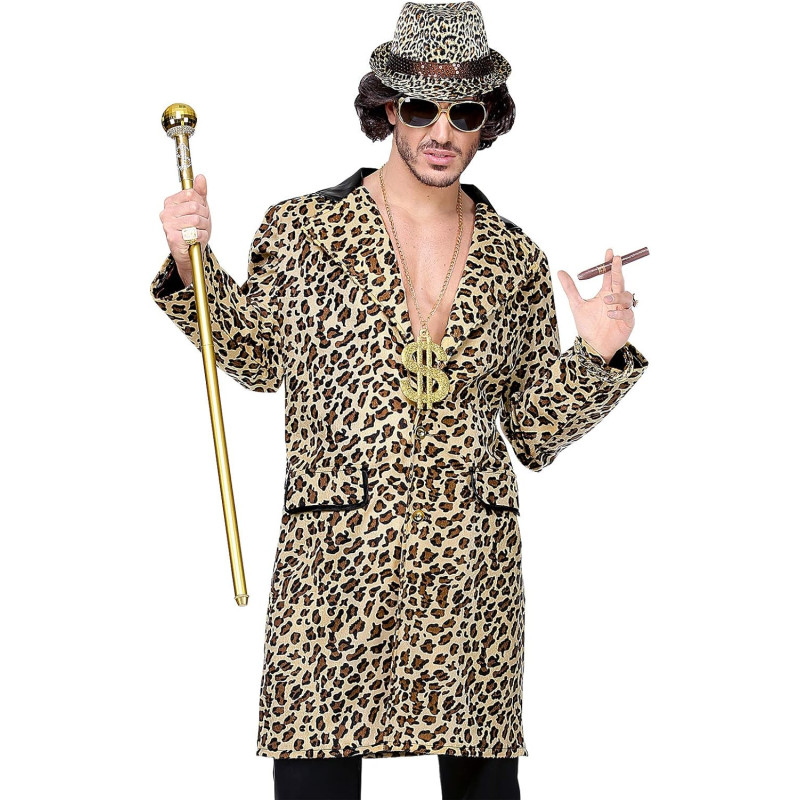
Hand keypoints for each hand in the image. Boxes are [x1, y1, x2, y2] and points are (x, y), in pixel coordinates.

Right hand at [159, 173, 211, 283]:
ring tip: (199, 231)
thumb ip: (200, 192)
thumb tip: (200, 177)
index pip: (191, 194)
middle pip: (195, 206)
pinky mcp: (173, 238)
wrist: (191, 251)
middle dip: (204, 216)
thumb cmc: (194, 229)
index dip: (201, 203)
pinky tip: (196, 239)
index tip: (199, 210)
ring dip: (204, 227)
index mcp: (170, 202)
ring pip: (196, 220)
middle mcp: (166, 213)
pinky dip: (202, 237)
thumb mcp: (200, 208)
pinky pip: (196, 233)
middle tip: (201, 223)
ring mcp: (168, 225)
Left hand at [556, 248, 635, 362]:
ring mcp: (623, 309)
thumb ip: (570, 289)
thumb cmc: (588, 326)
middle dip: (618, 270)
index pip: (609, 275)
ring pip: (626, 296)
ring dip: (617, 295)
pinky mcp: (627, 321)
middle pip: (620, 281)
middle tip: (615, 260)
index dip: (609, 264)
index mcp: (605, 293)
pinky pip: (627, 313)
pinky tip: (610, 314)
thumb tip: (560, 271)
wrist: (593, 345)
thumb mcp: (576, 305)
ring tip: (606, 300)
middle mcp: (615, 299)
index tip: (609, 252)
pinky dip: (619, 312)